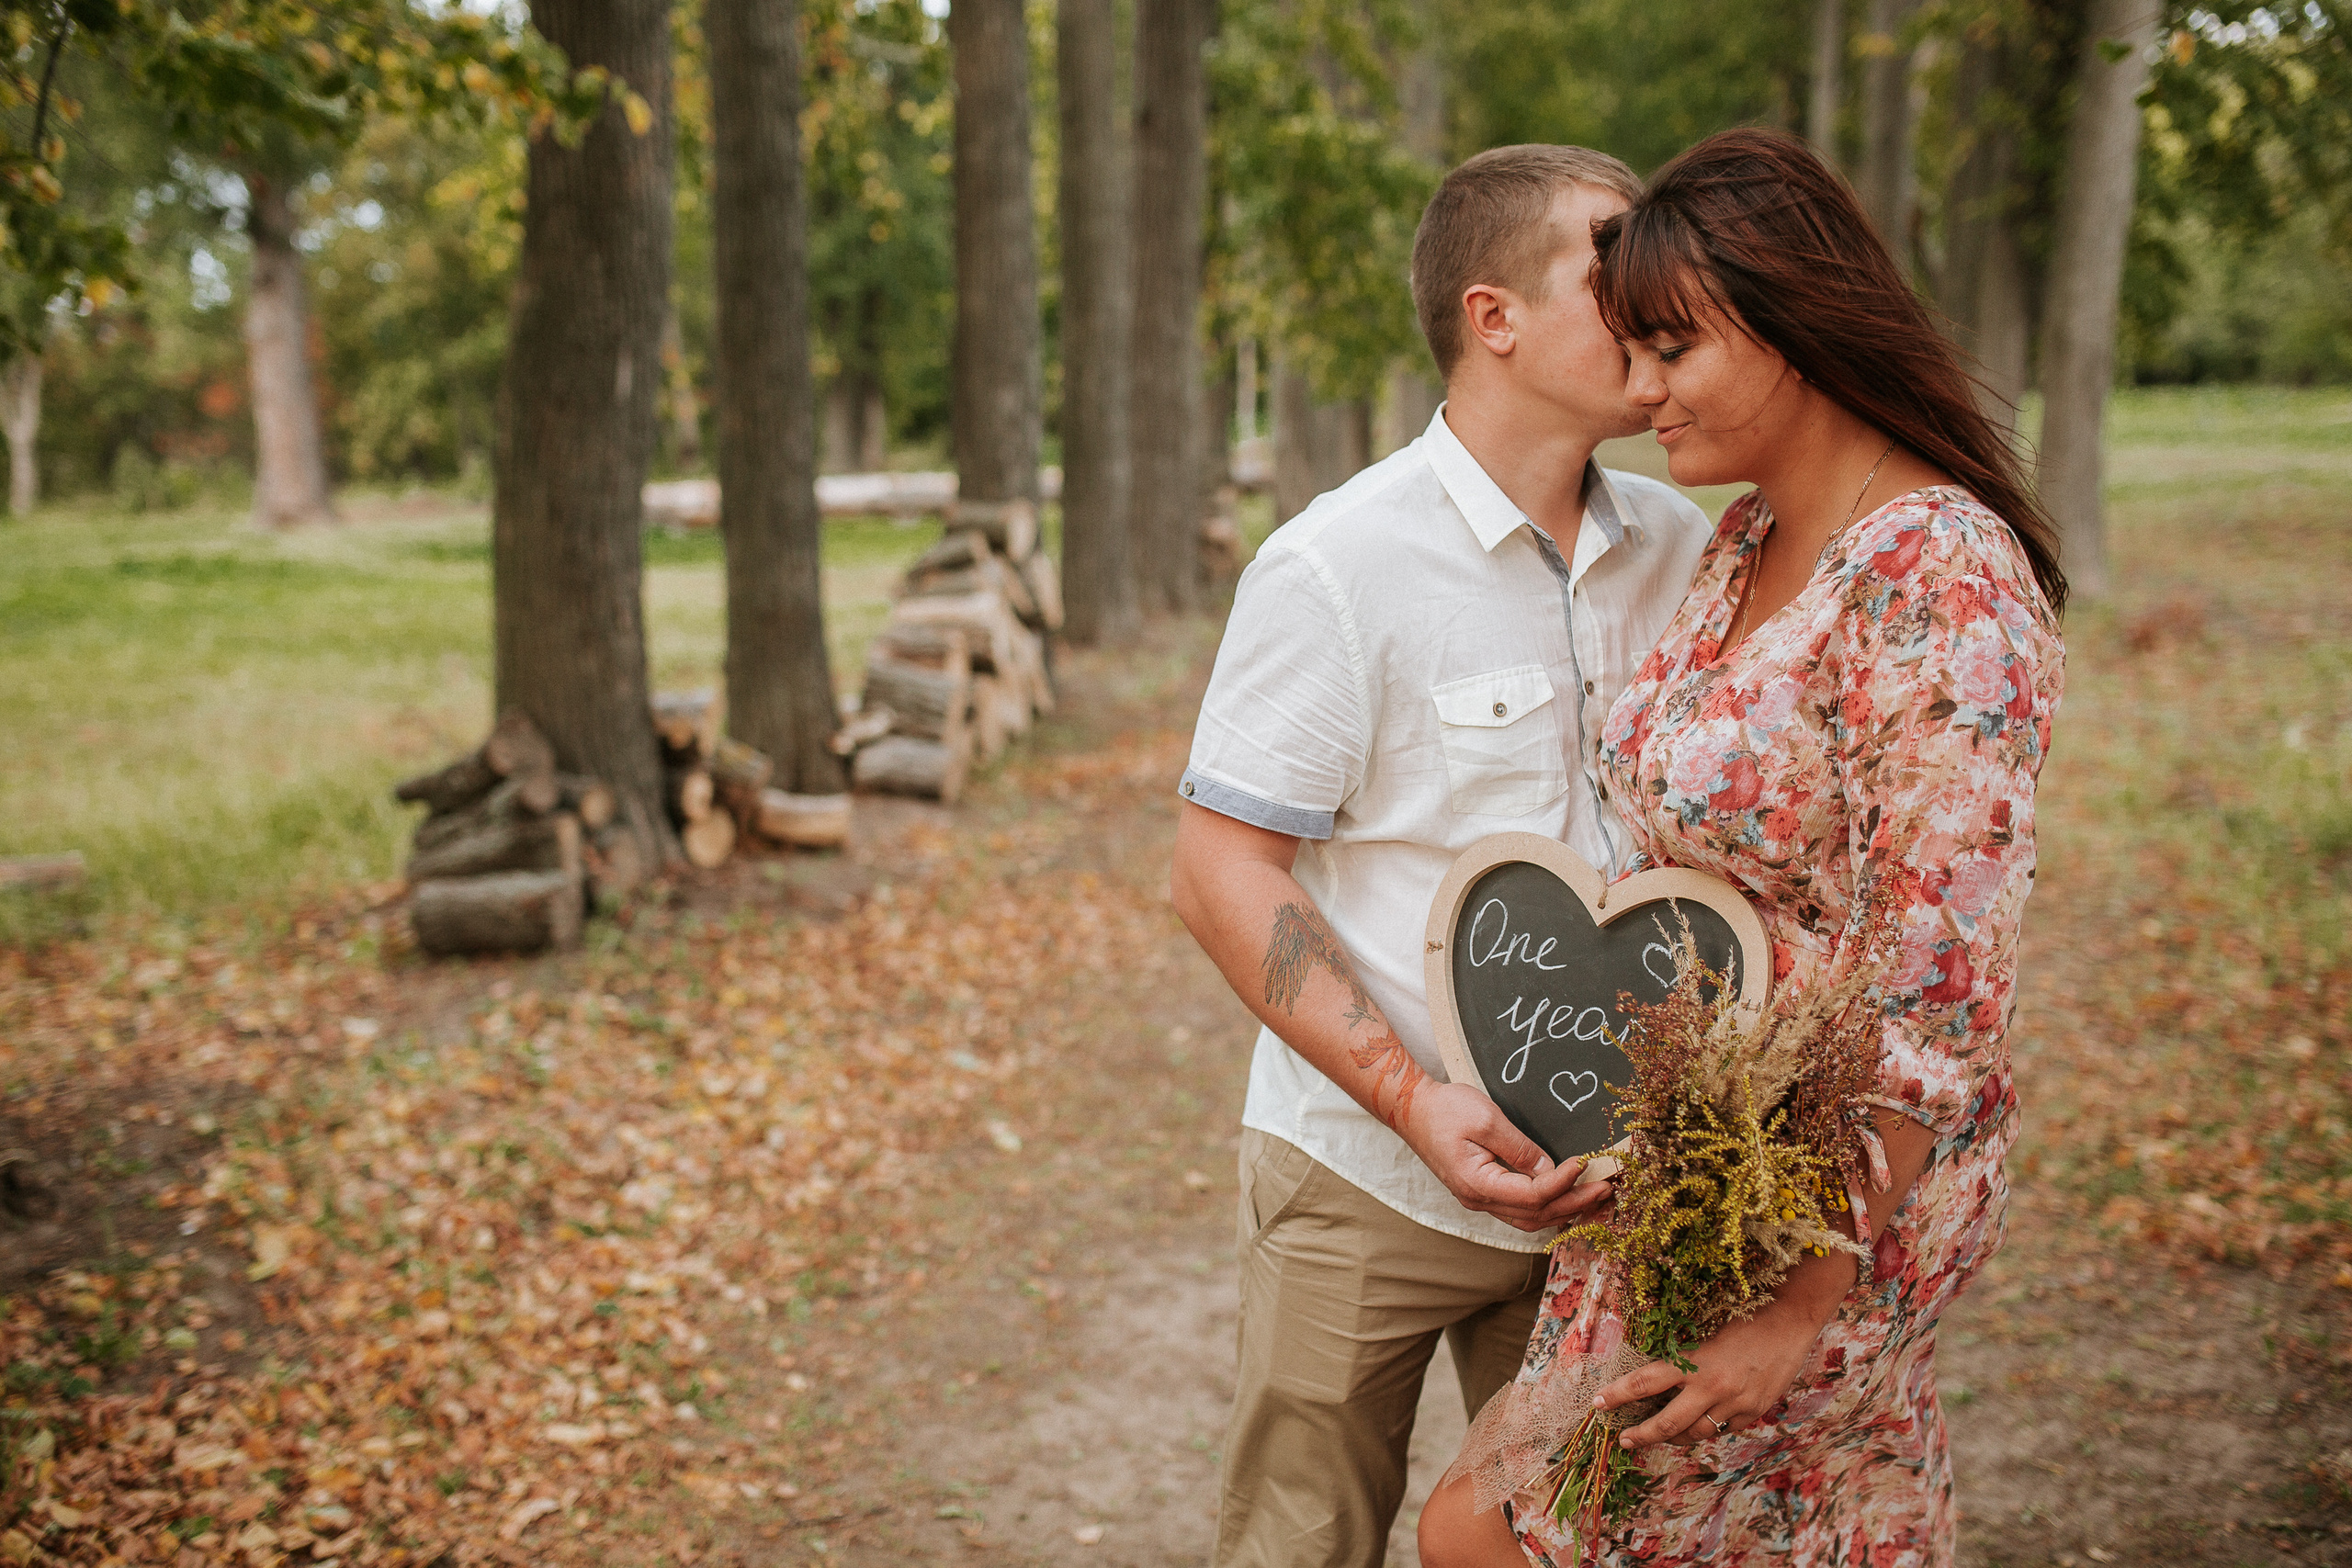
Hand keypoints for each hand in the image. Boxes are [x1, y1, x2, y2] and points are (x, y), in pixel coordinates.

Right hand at [1404, 1081, 1612, 1231]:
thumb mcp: (1486, 1119)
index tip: (1585, 1163)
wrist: (1410, 1109)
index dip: (1563, 1182)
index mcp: (1477, 1183)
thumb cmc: (1444, 1108)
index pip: (1531, 1195)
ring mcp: (1479, 1199)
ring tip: (1594, 1197)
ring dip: (1563, 1210)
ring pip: (1528, 1218)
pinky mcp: (1482, 1191)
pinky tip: (1566, 1196)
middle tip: (1606, 1188)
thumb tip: (1550, 1168)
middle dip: (1574, 1203)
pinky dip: (1547, 1206)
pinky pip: (1520, 1209)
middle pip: (1535, 1215)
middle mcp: (1478, 1200)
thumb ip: (1519, 1147)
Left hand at [1595, 1292, 1830, 1449]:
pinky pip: (1723, 1429)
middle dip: (1641, 1435)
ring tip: (1661, 1433)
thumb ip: (1683, 1360)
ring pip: (1695, 1433)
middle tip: (1624, 1439)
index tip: (1598, 1403)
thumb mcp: (1704, 1334)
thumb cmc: (1743, 1317)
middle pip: (1666, 1424)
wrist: (1790, 1320)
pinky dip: (1708, 1427)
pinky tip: (1701, 1421)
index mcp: (1694, 1363)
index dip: (1617, 1395)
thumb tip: (1655, 1380)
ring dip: (1675, 1436)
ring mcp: (1736, 1404)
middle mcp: (1713, 1388)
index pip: (1644, 1383)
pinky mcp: (1754, 1412)